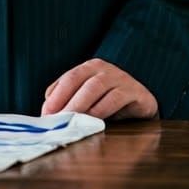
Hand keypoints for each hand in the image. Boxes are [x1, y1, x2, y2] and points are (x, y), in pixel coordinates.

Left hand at [41, 58, 158, 119]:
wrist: (142, 106)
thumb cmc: (109, 102)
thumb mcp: (87, 99)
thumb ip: (67, 99)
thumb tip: (47, 109)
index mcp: (89, 68)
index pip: (69, 78)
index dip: (56, 96)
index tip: (46, 113)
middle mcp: (104, 69)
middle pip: (80, 81)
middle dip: (66, 101)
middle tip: (57, 119)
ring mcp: (121, 78)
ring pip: (96, 87)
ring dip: (82, 105)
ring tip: (72, 121)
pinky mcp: (136, 91)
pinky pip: (116, 97)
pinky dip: (103, 109)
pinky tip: (94, 121)